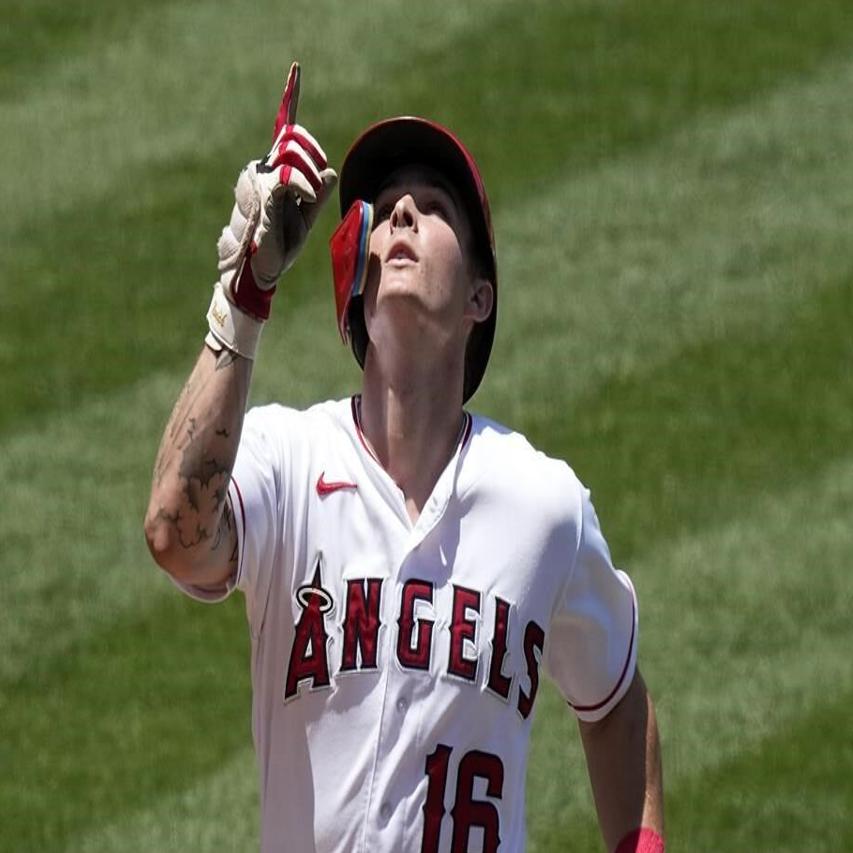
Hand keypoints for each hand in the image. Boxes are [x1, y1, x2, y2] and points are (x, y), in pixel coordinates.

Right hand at [215, 63, 336, 321]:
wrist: (262, 272)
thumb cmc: (281, 245)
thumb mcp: (306, 217)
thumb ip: (318, 194)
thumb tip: (331, 171)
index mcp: (273, 171)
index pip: (285, 130)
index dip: (290, 97)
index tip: (296, 71)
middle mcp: (261, 170)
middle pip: (293, 139)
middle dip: (313, 154)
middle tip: (316, 185)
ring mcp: (258, 181)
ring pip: (292, 155)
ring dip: (309, 177)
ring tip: (308, 200)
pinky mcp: (262, 196)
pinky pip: (288, 177)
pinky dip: (304, 185)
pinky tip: (307, 196)